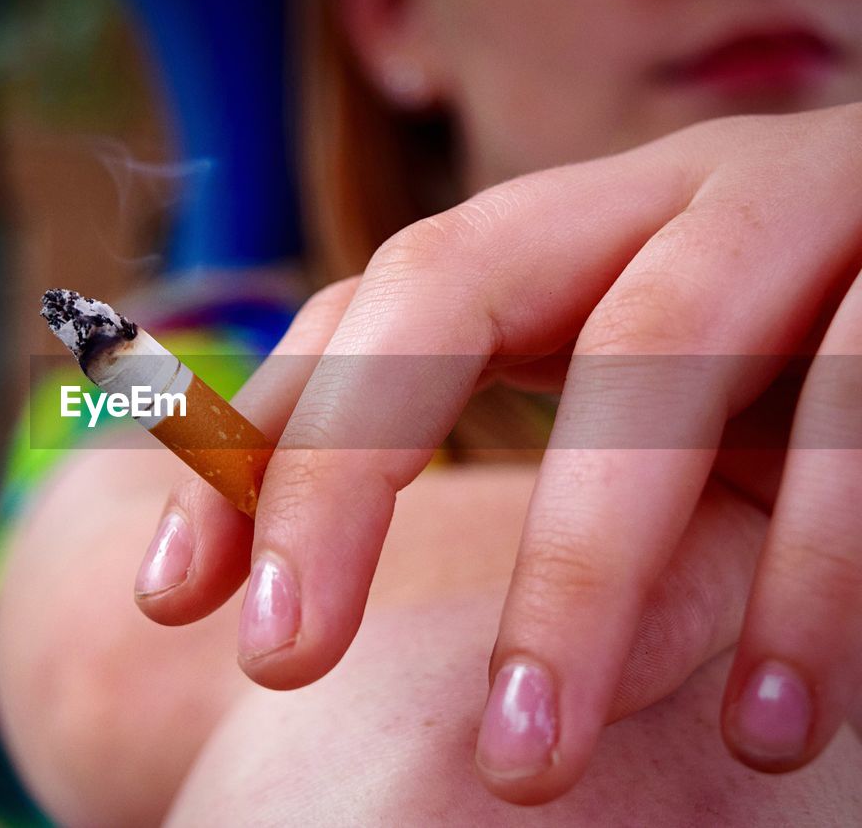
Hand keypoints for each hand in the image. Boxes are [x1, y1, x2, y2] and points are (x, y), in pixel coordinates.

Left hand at [134, 103, 861, 802]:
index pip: (367, 308)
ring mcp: (791, 220)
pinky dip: (811, 578)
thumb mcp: (625, 397)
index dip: (265, 436)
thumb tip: (303, 588)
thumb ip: (503, 452)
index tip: (174, 599)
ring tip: (521, 767)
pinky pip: (855, 429)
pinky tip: (773, 726)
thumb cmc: (772, 359)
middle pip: (453, 287)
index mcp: (560, 231)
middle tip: (281, 658)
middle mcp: (650, 201)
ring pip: (660, 361)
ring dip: (578, 575)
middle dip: (351, 463)